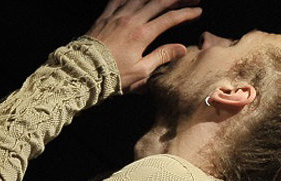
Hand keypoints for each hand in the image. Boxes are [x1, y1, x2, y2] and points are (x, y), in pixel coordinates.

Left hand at [86, 0, 202, 91]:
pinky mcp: (105, 16)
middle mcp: (131, 20)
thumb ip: (162, 56)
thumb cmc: (113, 74)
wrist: (83, 70)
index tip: (198, 11)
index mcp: (143, 34)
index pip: (170, 19)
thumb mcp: (141, 71)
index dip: (186, 13)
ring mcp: (117, 15)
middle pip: (159, 2)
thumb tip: (182, 48)